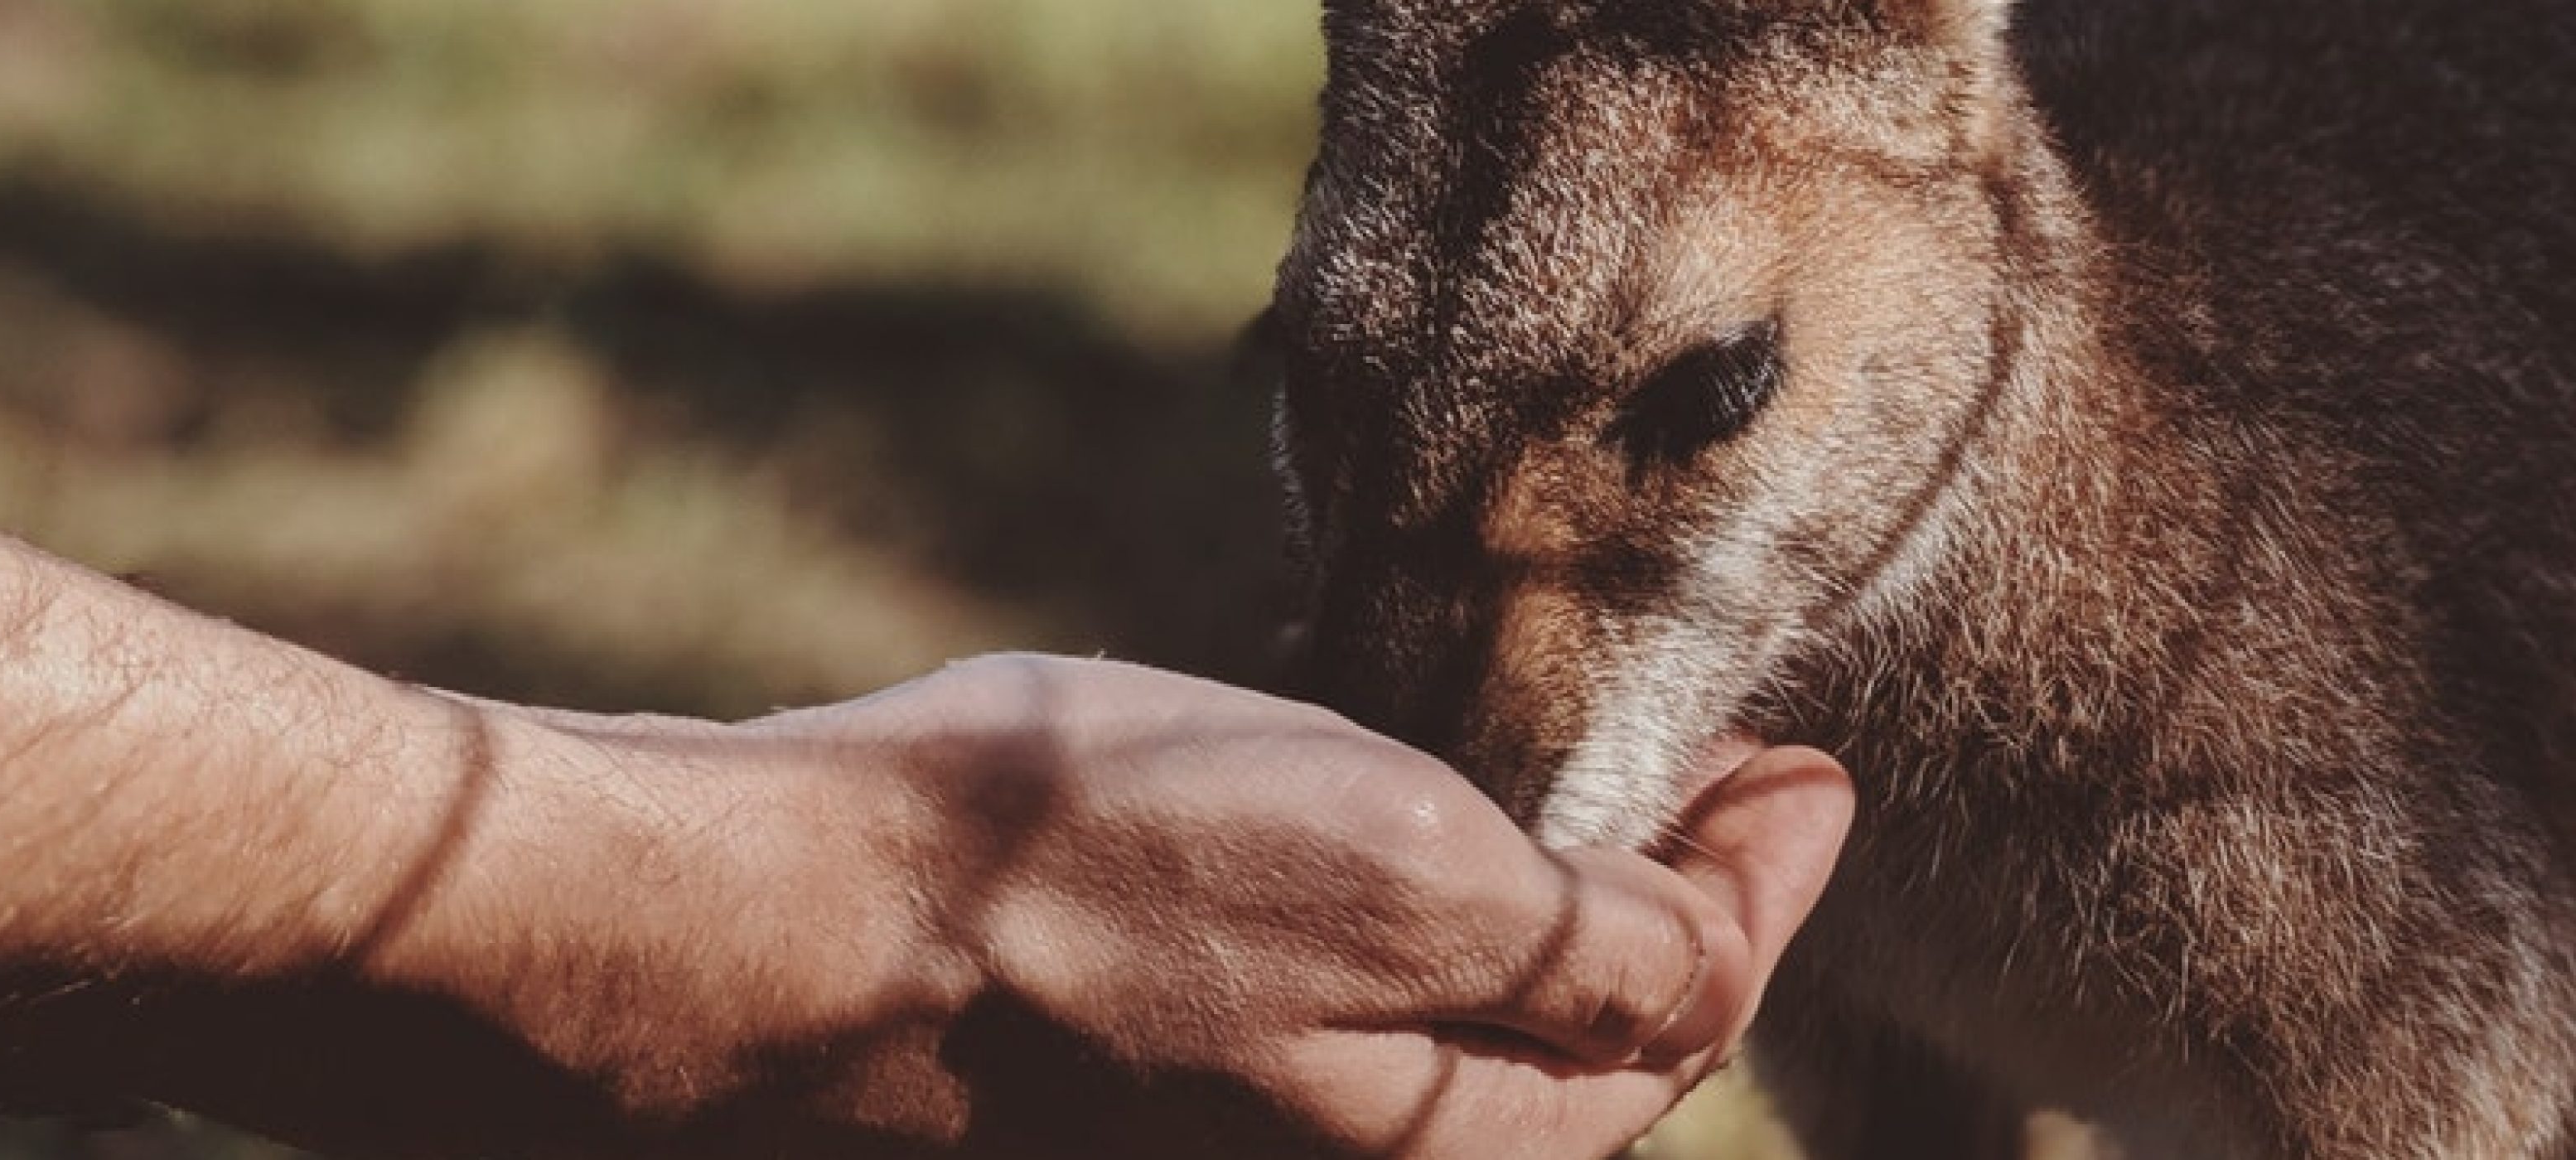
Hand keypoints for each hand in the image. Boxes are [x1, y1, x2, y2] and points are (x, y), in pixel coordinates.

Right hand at [396, 655, 1853, 1158]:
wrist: (759, 932)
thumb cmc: (1082, 892)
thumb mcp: (1407, 885)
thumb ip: (1599, 950)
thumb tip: (1736, 948)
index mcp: (1447, 1149)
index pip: (1680, 1026)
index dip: (1770, 881)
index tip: (1816, 763)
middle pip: (1571, 1058)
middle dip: (1665, 923)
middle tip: (1724, 784)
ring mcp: (1226, 1133)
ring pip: (1446, 1039)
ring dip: (1530, 922)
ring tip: (1574, 803)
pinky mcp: (1123, 1085)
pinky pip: (1319, 1014)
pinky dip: (1395, 927)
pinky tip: (1370, 833)